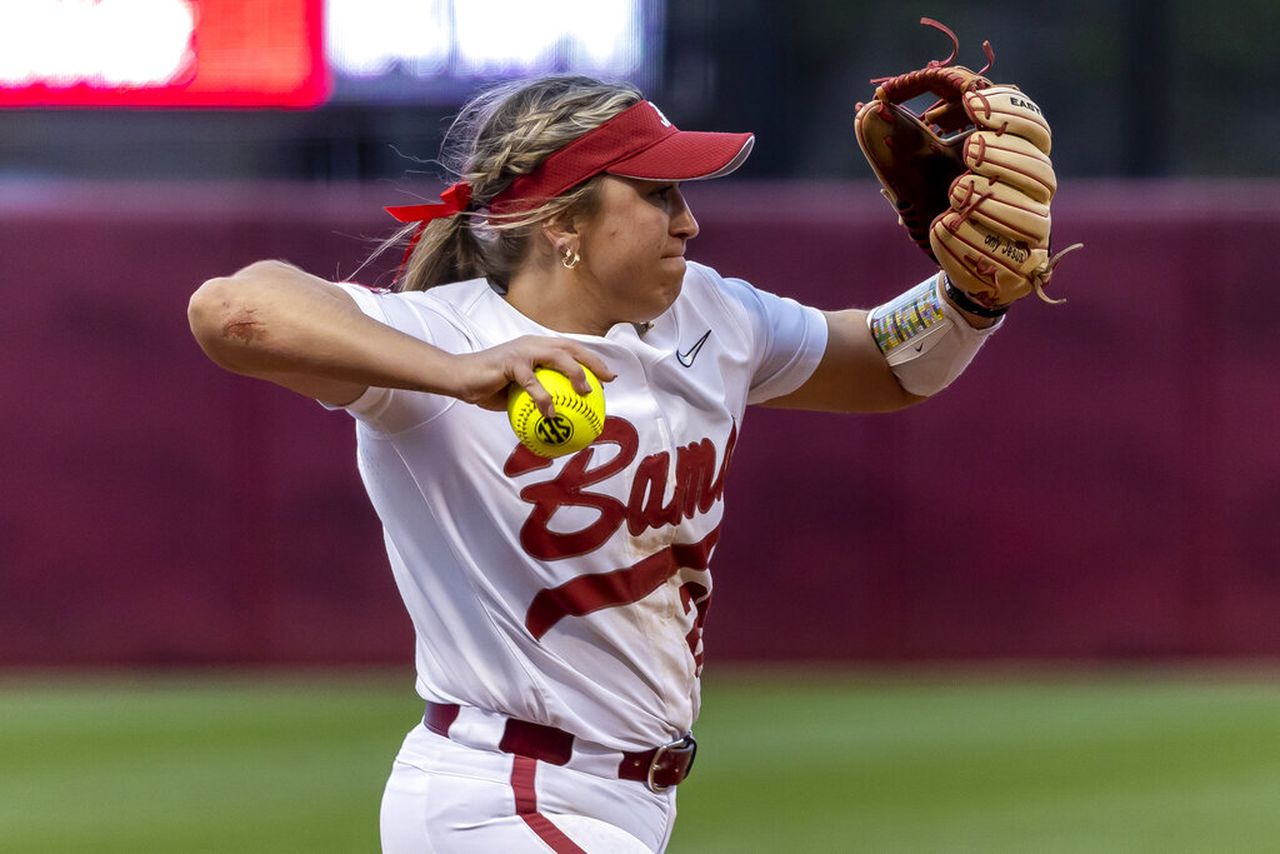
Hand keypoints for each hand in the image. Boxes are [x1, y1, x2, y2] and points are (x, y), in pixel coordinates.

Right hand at [445, 336, 614, 417]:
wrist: (461, 378)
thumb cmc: (490, 386)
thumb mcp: (520, 391)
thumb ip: (540, 395)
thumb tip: (563, 415)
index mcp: (537, 348)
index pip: (571, 349)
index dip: (592, 361)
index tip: (608, 378)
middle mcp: (533, 344)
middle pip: (571, 348)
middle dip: (592, 362)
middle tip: (607, 381)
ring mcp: (522, 351)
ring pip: (557, 356)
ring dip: (574, 373)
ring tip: (585, 392)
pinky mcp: (509, 362)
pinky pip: (532, 382)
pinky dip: (543, 398)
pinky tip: (550, 414)